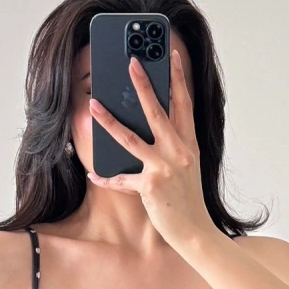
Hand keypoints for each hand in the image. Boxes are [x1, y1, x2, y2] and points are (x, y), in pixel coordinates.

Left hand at [87, 47, 217, 251]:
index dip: (177, 78)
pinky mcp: (150, 186)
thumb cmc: (188, 200)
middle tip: (131, 62)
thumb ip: (173, 146)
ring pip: (131, 137)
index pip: (184, 104)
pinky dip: (106, 178)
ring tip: (94, 104)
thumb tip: (152, 127)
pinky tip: (93, 173)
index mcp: (189, 144)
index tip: (170, 56)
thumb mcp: (187, 167)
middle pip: (156, 111)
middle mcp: (178, 151)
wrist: (196, 232)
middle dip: (142, 84)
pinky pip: (121, 179)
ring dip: (109, 120)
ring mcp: (164, 168)